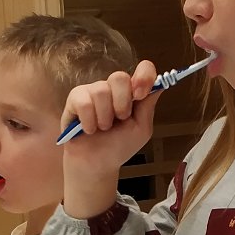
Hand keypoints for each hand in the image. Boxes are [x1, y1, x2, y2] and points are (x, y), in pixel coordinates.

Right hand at [61, 62, 159, 218]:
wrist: (96, 165)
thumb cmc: (118, 147)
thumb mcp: (141, 129)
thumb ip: (148, 106)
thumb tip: (160, 85)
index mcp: (132, 93)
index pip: (143, 69)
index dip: (144, 76)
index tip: (141, 94)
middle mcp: (113, 88)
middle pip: (119, 77)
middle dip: (122, 103)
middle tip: (119, 120)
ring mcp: (93, 91)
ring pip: (101, 91)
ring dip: (104, 117)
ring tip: (102, 129)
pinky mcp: (75, 99)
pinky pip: (84, 102)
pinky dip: (89, 121)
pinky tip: (89, 129)